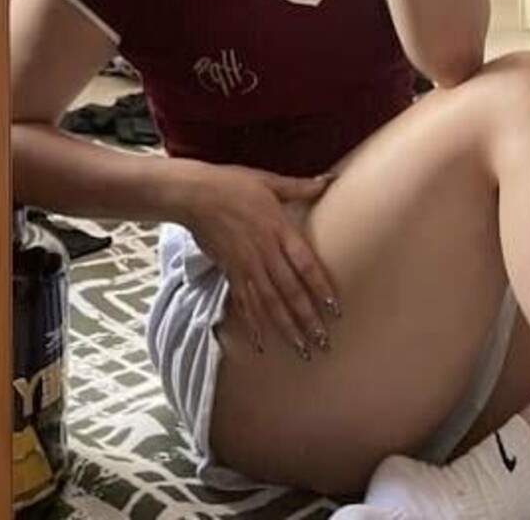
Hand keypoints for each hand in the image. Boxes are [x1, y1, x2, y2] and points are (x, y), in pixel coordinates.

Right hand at [181, 164, 340, 359]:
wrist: (195, 194)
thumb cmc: (233, 183)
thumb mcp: (270, 181)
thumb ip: (301, 187)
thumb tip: (330, 180)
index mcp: (280, 230)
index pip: (306, 265)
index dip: (321, 288)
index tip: (335, 310)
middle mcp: (266, 252)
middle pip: (290, 291)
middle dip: (308, 319)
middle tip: (323, 343)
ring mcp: (246, 265)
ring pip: (270, 303)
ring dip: (286, 328)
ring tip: (301, 350)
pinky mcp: (230, 272)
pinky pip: (244, 303)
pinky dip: (253, 324)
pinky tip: (260, 344)